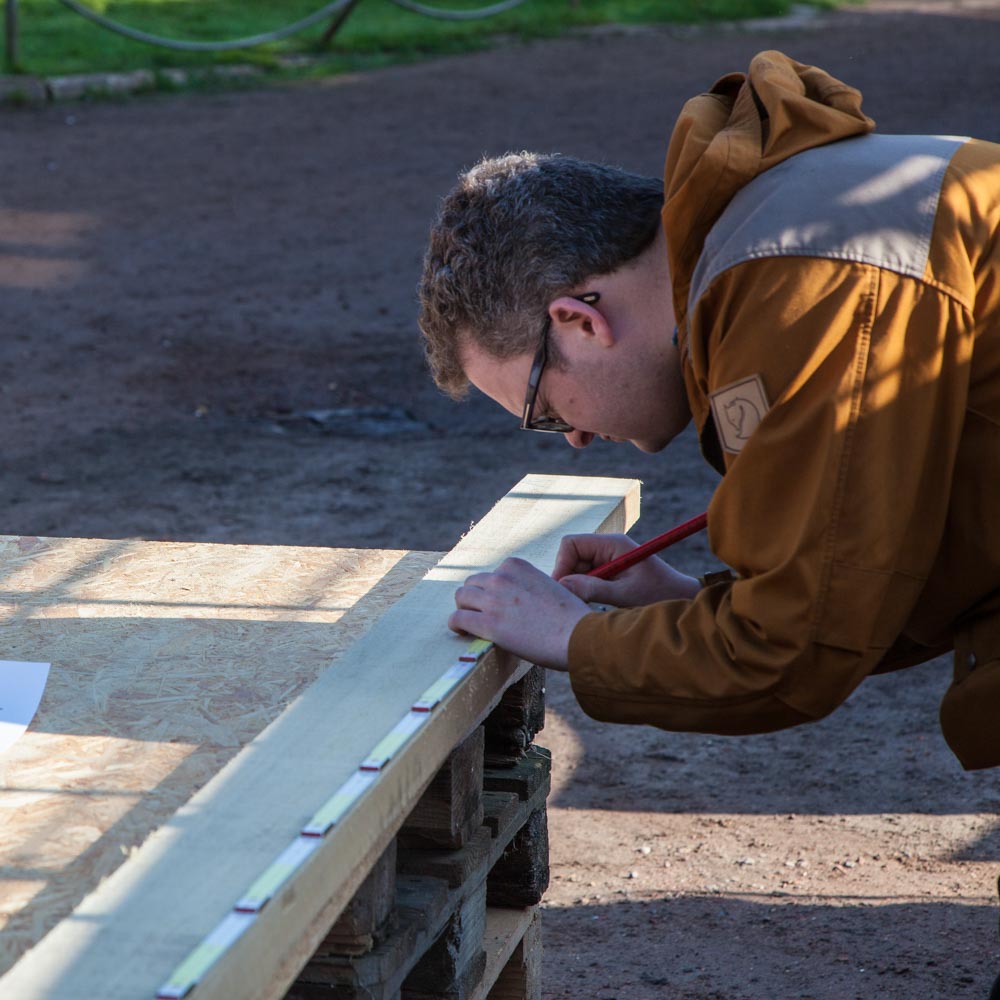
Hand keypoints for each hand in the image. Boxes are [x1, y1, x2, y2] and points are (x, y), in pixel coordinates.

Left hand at [449, 557, 589, 670]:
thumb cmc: (571, 617)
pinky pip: (457, 619)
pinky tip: (462, 632)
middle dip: (475, 598)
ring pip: (461, 598)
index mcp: (517, 567)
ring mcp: (493, 600)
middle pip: (473, 583)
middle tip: (481, 614)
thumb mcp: (551, 587)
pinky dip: (456, 625)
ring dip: (464, 609)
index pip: (492, 573)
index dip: (492, 590)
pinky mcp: (487, 623)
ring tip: (470, 623)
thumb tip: (523, 601)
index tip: (497, 603)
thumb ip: (531, 587)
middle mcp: (502, 578)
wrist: (577, 635)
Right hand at [552, 533, 699, 606]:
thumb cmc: (660, 594)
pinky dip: (584, 591)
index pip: (571, 544)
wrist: (682, 598)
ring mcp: (607, 559)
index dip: (562, 565)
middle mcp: (607, 547)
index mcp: (612, 543)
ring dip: (577, 587)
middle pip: (570, 557)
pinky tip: (593, 605)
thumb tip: (563, 586)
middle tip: (573, 602)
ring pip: (576, 569)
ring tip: (587, 605)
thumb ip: (593, 589)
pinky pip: (585, 578)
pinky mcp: (608, 572)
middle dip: (568, 578)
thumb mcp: (626, 594)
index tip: (563, 589)